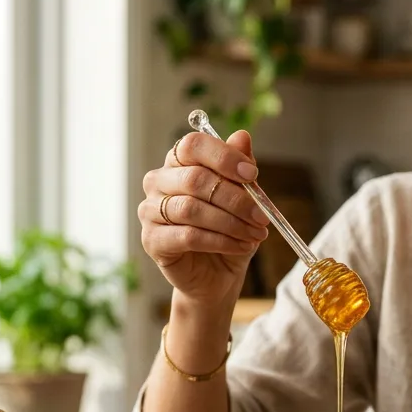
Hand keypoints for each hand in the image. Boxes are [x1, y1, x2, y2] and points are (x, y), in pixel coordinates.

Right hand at [139, 130, 270, 304]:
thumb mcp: (242, 198)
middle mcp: (158, 181)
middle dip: (235, 198)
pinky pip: (188, 236)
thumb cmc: (228, 230)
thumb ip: (239, 169)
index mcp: (179, 162)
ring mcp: (150, 210)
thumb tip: (242, 136)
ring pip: (191, 209)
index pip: (193, 145)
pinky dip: (221, 241)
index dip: (224, 157)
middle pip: (195, 179)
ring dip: (230, 222)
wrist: (216, 275)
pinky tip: (241, 246)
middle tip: (261, 215)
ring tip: (255, 234)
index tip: (253, 175)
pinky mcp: (151, 240)